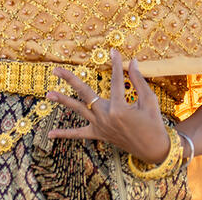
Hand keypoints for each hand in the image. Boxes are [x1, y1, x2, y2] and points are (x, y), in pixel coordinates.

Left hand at [46, 49, 170, 164]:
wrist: (153, 149)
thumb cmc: (153, 123)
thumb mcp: (149, 100)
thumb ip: (138, 80)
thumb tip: (132, 61)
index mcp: (120, 107)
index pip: (116, 80)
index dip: (116, 64)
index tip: (113, 52)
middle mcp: (106, 116)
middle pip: (85, 93)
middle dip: (70, 80)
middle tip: (56, 69)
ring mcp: (100, 126)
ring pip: (78, 110)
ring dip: (63, 101)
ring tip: (48, 93)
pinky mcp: (99, 134)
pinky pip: (79, 134)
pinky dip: (65, 134)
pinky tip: (50, 134)